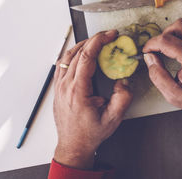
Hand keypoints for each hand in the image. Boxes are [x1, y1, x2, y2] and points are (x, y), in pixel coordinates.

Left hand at [53, 30, 131, 168]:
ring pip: (68, 56)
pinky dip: (73, 53)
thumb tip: (124, 80)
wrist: (73, 145)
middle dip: (95, 39)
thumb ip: (123, 98)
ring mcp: (59, 86)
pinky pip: (63, 64)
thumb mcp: (113, 118)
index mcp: (78, 91)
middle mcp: (65, 86)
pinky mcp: (58, 88)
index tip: (111, 35)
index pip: (87, 56)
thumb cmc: (90, 133)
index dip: (100, 41)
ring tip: (97, 41)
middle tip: (108, 36)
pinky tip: (81, 53)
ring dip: (83, 45)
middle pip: (78, 52)